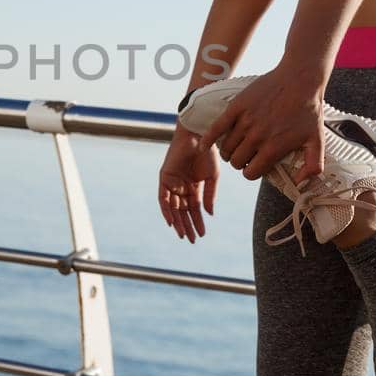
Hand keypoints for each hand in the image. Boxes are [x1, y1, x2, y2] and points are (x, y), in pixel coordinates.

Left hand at [158, 127, 218, 242]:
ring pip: (173, 207)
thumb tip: (209, 214)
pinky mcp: (164, 177)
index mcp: (194, 187)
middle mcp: (182, 186)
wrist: (199, 135)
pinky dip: (166, 210)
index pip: (194, 209)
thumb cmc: (208, 152)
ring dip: (177, 221)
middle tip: (191, 240)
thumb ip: (210, 196)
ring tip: (183, 235)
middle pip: (183, 211)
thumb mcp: (212, 177)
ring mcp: (172, 182)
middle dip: (187, 226)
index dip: (198, 222)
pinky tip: (171, 222)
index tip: (202, 235)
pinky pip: (162, 198)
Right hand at [195, 64, 324, 184]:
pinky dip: (209, 139)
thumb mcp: (317, 140)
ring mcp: (244, 122)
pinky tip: (205, 145)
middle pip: (237, 162)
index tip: (255, 166)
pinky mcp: (236, 108)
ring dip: (229, 151)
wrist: (298, 80)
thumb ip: (313, 166)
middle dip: (240, 162)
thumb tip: (299, 182)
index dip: (252, 172)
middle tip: (246, 156)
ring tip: (235, 148)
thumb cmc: (309, 110)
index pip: (251, 173)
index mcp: (273, 148)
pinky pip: (216, 128)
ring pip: (227, 148)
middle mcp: (256, 137)